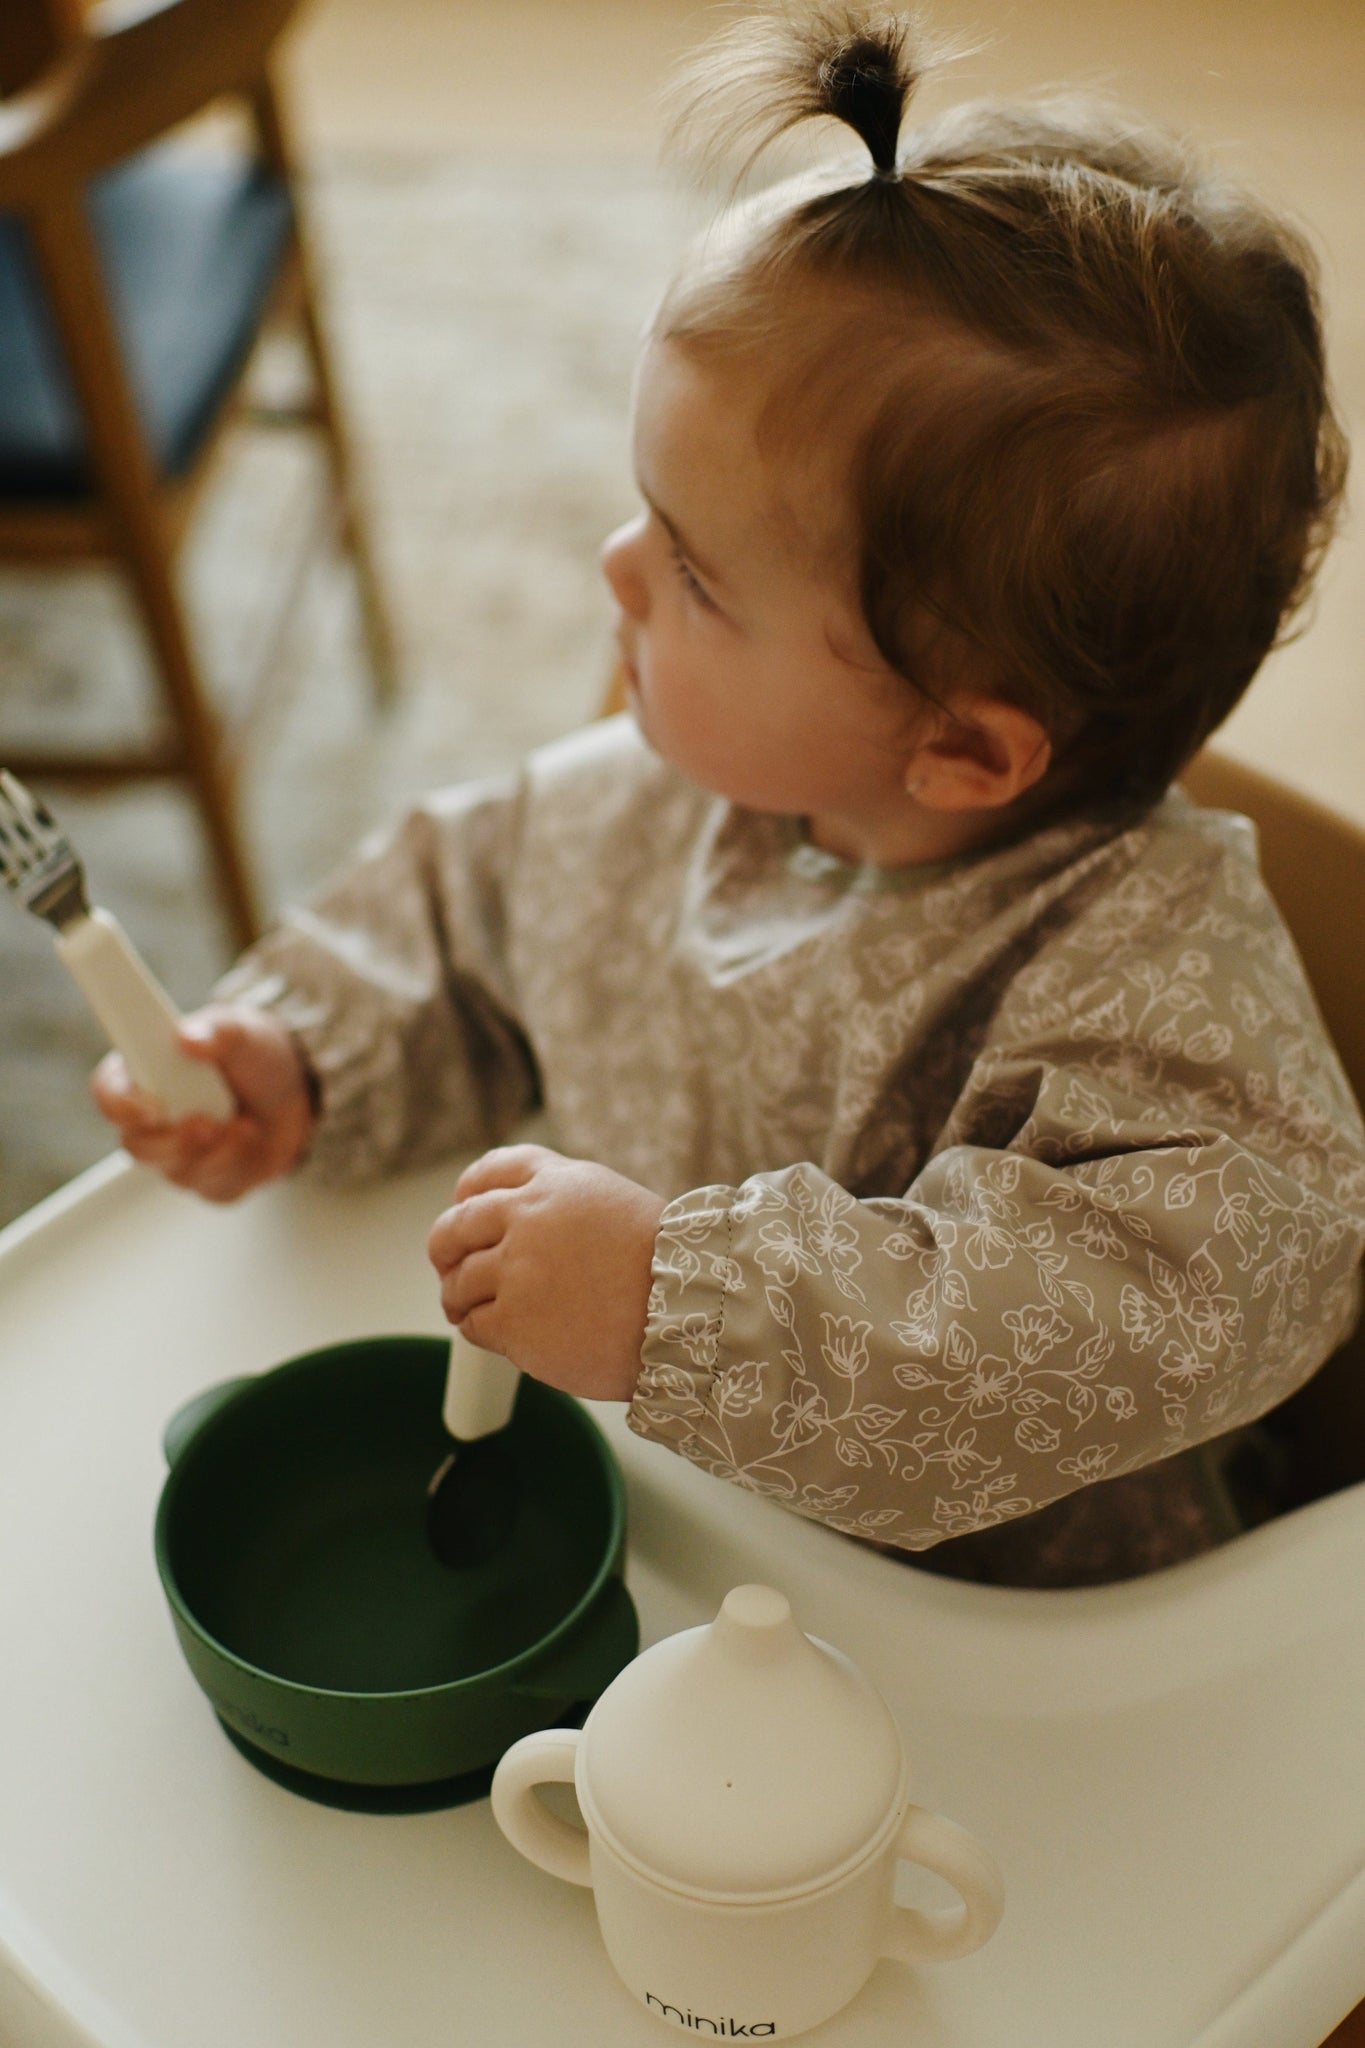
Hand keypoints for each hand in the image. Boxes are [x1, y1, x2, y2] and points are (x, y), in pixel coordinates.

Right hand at [90, 1003, 314, 1202]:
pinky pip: (215, 1187)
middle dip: (173, 1141)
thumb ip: (217, 1032)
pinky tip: (254, 1139)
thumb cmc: (254, 1055)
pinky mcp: (209, 1179)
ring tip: (245, 1125)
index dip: (119, 1104)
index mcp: (146, 1074)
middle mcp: (154, 1120)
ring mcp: (179, 1154)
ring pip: (178, 1171)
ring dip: (216, 1152)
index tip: (149, 1109)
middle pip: (137, 1146)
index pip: (109, 1092)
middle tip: (205, 1123)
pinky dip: (239, 1164)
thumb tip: (189, 1037)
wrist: (295, 1090)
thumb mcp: (243, 1032)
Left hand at [427, 1143, 665, 1402]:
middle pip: (456, 1227)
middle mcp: (528, 1219)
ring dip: (459, 1297)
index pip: (492, 1171)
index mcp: (556, 1183)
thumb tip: (515, 1223)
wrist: (688, 1312)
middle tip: (447, 1265)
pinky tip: (500, 1333)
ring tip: (470, 1309)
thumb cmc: (666, 1265)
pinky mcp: (513, 1322)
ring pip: (459, 1282)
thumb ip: (561, 1203)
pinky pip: (474, 1325)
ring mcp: (516, 1271)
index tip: (462, 1204)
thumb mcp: (613, 1203)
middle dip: (445, 1248)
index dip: (469, 1190)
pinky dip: (479, 1329)